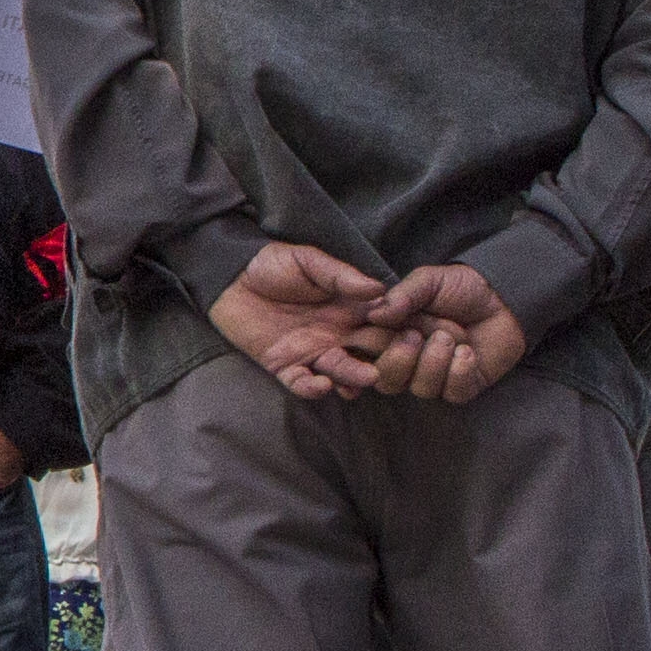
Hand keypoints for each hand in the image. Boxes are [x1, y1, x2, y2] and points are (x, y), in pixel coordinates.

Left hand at [208, 244, 398, 400]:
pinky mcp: (284, 365)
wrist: (228, 276)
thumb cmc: (272, 264)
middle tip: (401, 363)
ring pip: (340, 371)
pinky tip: (323, 385)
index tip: (422, 336)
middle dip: (386, 360)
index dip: (401, 331)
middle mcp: (336, 334)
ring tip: (367, 377)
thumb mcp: (309, 262)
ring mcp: (311, 352)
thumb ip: (341, 276)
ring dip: (354, 376)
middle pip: (368, 352)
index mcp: (348, 309)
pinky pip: (302, 383)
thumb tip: (380, 289)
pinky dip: (313, 388)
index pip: (383, 324)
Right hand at [358, 263, 526, 404]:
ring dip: (434, 362)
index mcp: (390, 336)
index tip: (369, 339)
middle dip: (398, 360)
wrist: (503, 298)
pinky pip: (451, 393)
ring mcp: (434, 376)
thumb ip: (401, 296)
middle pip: (385, 382)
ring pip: (419, 388)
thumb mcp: (427, 281)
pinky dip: (459, 372)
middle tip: (415, 335)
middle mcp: (407, 361)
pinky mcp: (461, 387)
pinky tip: (468, 353)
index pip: (362, 356)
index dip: (360, 355)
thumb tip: (374, 314)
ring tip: (452, 337)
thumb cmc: (461, 288)